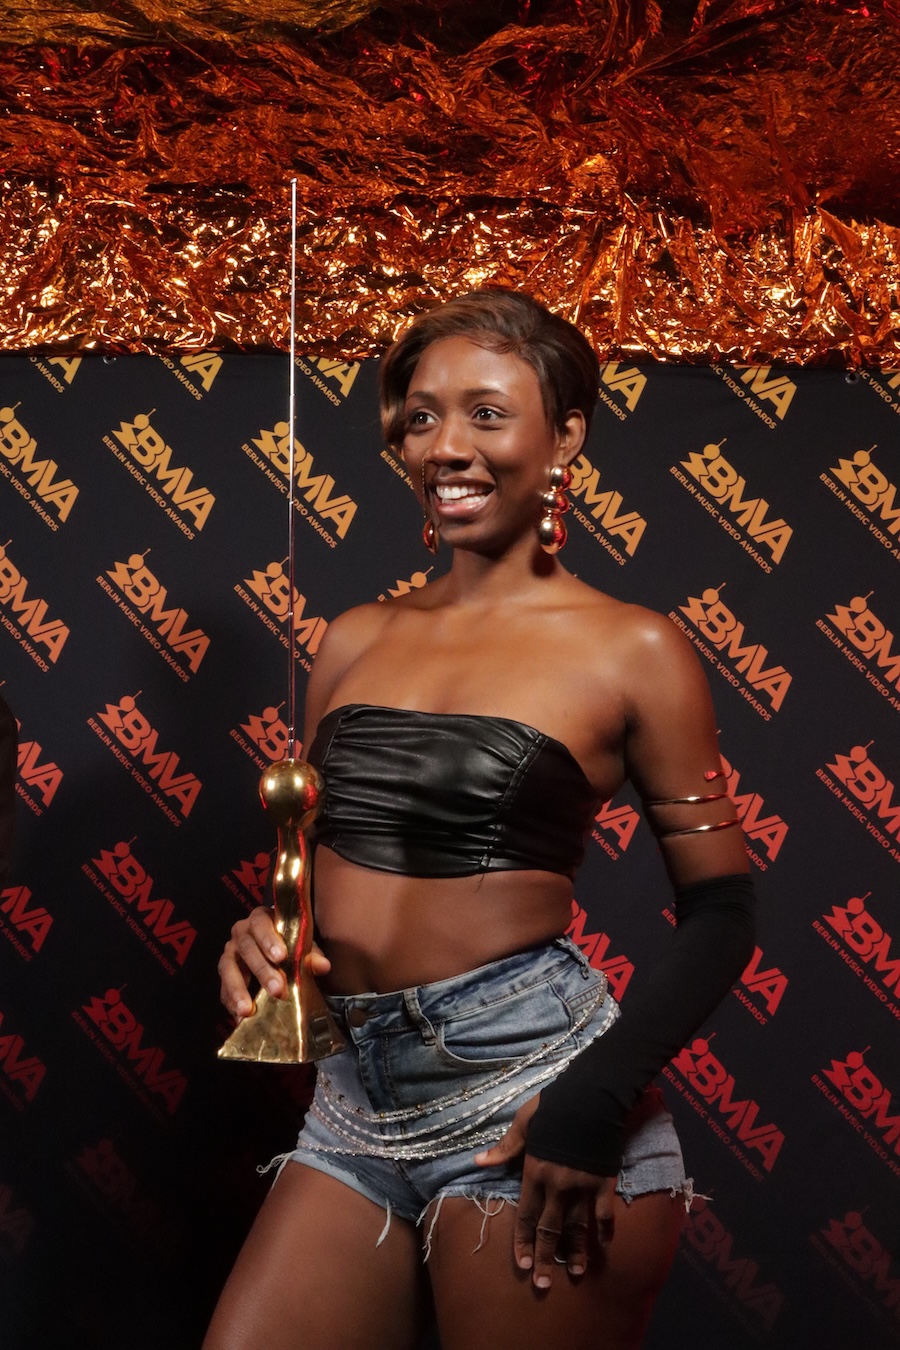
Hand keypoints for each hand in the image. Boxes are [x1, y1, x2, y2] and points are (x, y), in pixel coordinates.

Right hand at [217, 907, 330, 1022]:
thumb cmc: (288, 945)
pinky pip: (223, 988)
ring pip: (228, 968)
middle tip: (277, 989)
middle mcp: (241, 933)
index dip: (269, 939)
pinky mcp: (224, 974)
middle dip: (262, 970)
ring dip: (238, 990)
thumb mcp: (301, 946)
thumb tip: (323, 966)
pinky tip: (240, 1017)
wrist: (275, 950)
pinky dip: (231, 1003)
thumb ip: (311, 955)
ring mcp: (230, 953)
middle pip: (247, 948)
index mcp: (260, 919)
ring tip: (247, 1010)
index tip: (281, 957)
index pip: (261, 924)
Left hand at [475, 1096, 615, 1288]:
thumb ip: (505, 1147)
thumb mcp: (524, 1122)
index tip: (522, 1265)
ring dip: (575, 1252)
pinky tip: (603, 1245)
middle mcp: (557, 1186)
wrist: (591, 1097)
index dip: (523, 1241)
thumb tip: (479, 1160)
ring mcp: (582, 1186)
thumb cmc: (554, 1106)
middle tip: (543, 1284)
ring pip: (577, 1228)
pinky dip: (604, 1230)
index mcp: (535, 1172)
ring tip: (574, 1274)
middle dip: (545, 1257)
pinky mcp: (604, 1182)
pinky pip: (604, 1213)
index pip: (526, 1215)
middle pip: (550, 1229)